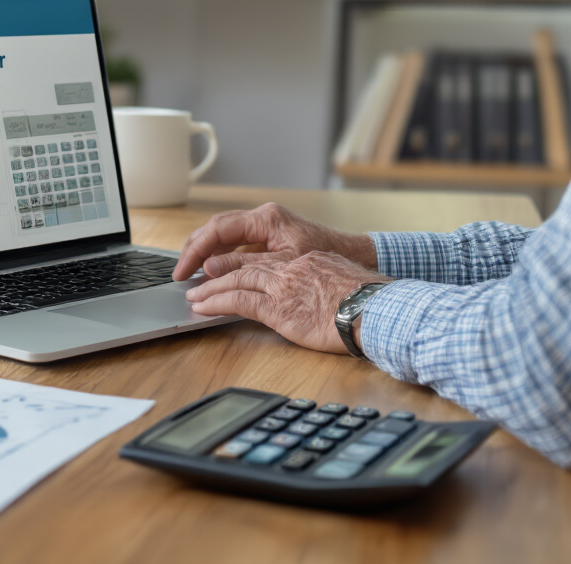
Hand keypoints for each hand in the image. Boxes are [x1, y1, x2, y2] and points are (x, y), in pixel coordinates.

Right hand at [172, 203, 376, 281]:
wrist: (354, 260)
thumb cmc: (325, 260)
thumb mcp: (282, 267)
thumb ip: (243, 265)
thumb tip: (210, 267)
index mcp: (266, 218)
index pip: (218, 229)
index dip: (196, 251)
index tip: (183, 271)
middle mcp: (263, 217)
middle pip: (216, 229)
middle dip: (194, 251)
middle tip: (180, 275)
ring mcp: (265, 226)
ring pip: (223, 235)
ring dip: (205, 254)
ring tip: (190, 274)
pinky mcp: (268, 237)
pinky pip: (235, 243)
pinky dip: (220, 256)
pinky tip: (211, 271)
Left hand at [185, 252, 392, 354]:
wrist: (378, 310)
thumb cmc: (372, 304)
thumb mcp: (347, 282)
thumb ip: (328, 282)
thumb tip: (329, 295)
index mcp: (308, 259)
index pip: (266, 259)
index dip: (242, 263)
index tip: (227, 269)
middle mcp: (292, 267)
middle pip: (244, 264)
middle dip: (217, 272)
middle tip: (197, 279)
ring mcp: (283, 286)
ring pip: (235, 280)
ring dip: (209, 288)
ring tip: (192, 296)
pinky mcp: (278, 307)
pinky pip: (238, 301)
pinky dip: (216, 302)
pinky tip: (202, 307)